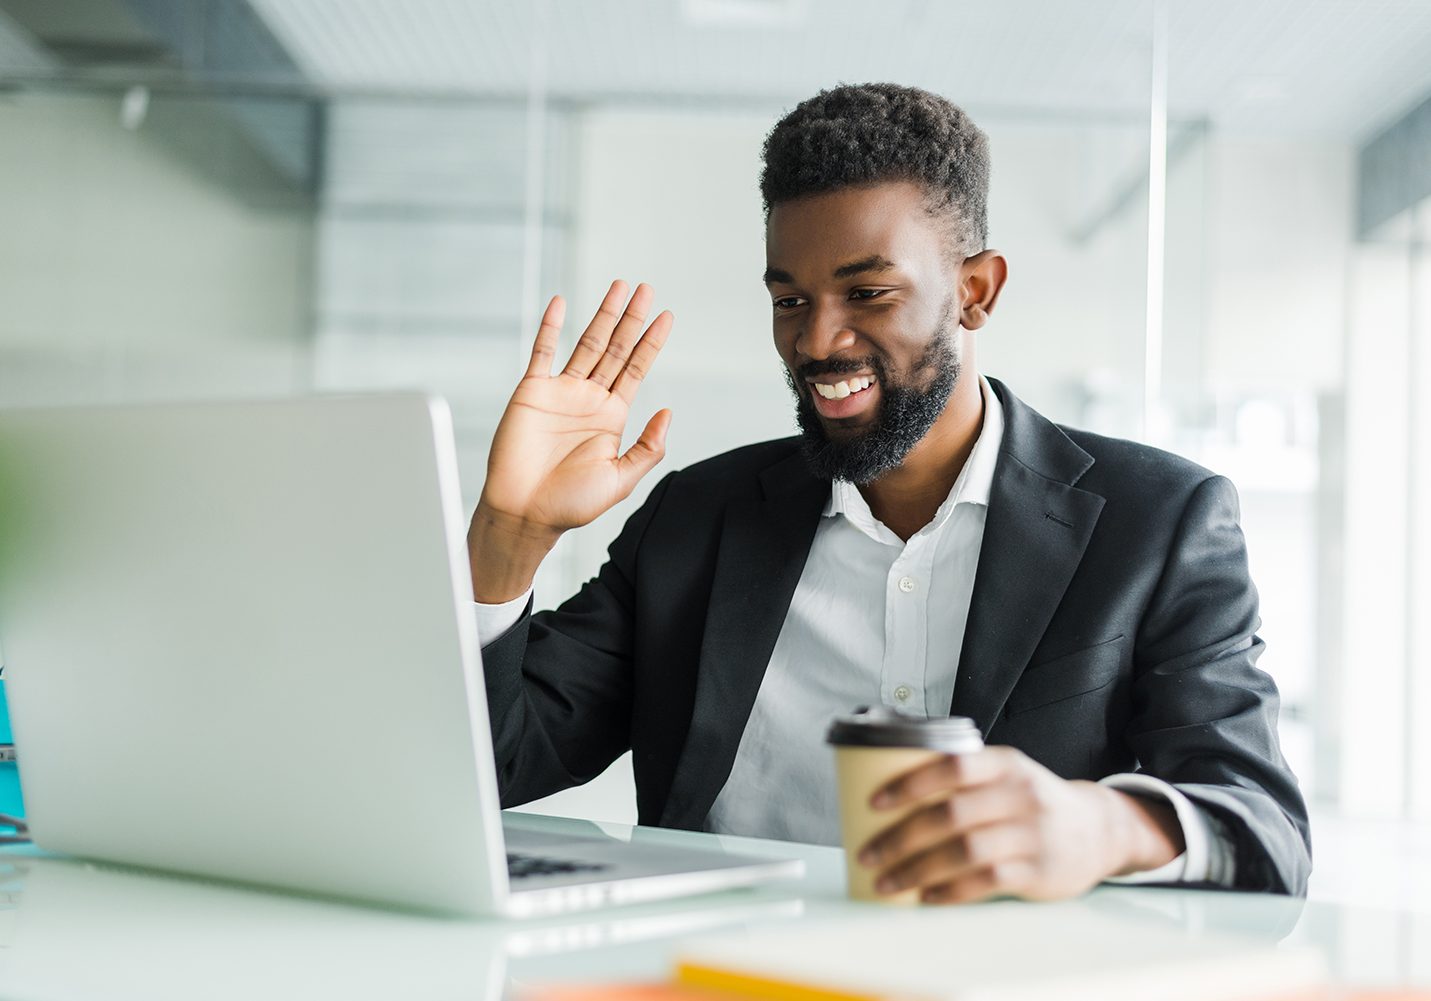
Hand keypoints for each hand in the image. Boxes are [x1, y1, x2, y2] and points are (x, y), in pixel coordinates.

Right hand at [469, 281, 673, 600]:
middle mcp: (589, 399)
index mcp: (612, 417)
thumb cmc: (570, 504)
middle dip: (631, 318)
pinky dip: (550, 327)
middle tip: (647, 288)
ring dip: (602, 315)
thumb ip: (648, 447)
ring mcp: (560, 392)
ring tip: (619, 287)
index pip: (636, 369)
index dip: (651, 342)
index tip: (667, 315)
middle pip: (615, 348)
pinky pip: (541, 352)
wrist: (524, 512)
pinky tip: (561, 303)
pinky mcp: (531, 392)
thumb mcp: (620, 478)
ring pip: (586, 343)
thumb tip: (669, 412)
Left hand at [857, 746, 1183, 903]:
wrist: (1098, 831)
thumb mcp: (1007, 775)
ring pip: (965, 851)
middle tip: (869, 853)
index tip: (874, 802)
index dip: (910, 783)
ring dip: (918, 869)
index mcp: (1005, 764)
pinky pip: (986, 881)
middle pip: (951, 814)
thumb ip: (963, 779)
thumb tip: (891, 795)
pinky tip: (926, 897)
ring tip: (887, 881)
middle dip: (902, 836)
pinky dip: (951, 891)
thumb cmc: (1033, 802)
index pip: (954, 767)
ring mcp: (1032, 834)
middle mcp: (1020, 795)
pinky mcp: (1038, 871)